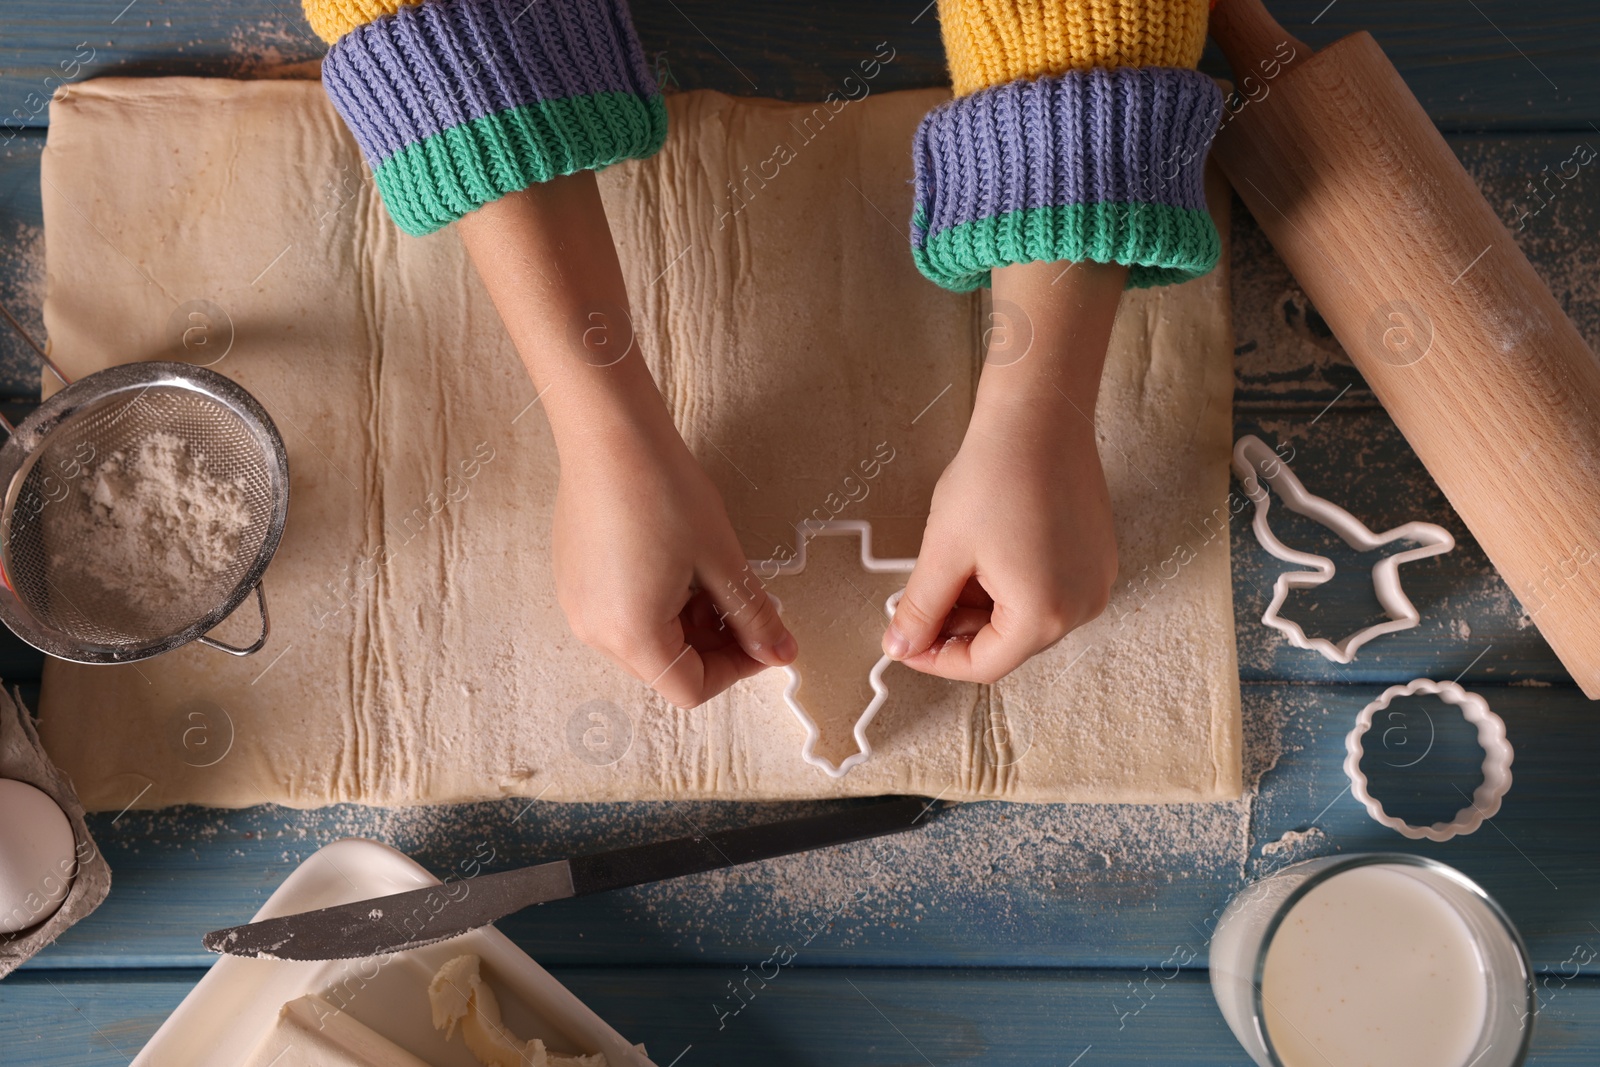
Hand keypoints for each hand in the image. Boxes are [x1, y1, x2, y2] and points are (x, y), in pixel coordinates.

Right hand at [458, 173, 795, 706]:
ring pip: (646, 640)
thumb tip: (780, 652)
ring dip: (688, 623)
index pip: (691, 688)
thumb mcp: (724, 561)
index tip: (763, 636)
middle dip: (714, 644)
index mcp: (632, 636)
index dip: (737, 668)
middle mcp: (595, 632)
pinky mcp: (574, 579)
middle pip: (666, 667)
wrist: (611, 434)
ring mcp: (578, 605)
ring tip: (711, 576)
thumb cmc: (663, 491)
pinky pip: (622, 612)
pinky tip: (678, 562)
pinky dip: (657, 603)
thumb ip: (755, 616)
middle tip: (744, 603)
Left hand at [882, 259, 1126, 681]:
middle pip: (1008, 643)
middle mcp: (1081, 607)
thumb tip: (901, 646)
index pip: (984, 665)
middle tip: (917, 604)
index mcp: (1045, 615)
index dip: (936, 659)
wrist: (1039, 416)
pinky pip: (1048, 590)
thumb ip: (922, 609)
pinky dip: (1010, 586)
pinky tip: (981, 556)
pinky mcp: (1096, 556)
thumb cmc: (995, 476)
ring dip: (982, 607)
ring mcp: (1095, 581)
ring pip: (1027, 617)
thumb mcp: (944, 551)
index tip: (904, 643)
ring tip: (948, 570)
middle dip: (958, 629)